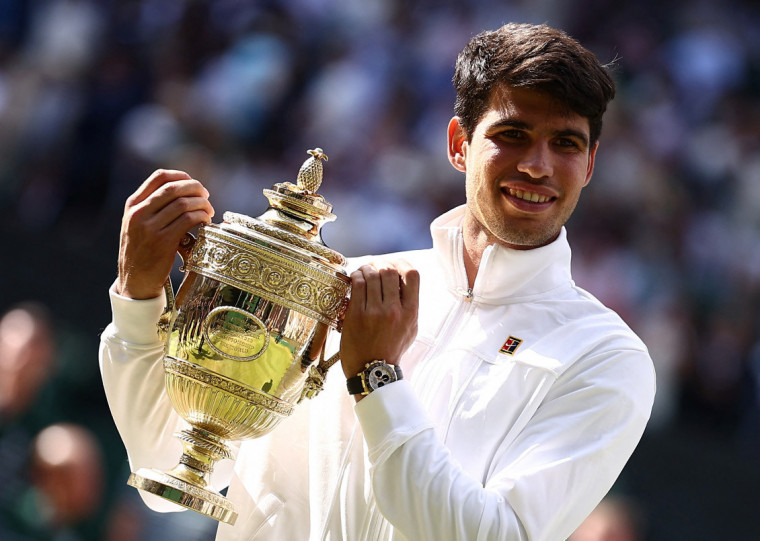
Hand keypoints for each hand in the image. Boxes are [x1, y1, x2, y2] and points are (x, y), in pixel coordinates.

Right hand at [116, 169, 214, 299]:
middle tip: (206, 196)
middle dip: (196, 189)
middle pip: (174, 188)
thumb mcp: (137, 225)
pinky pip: (188, 220)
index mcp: (133, 205)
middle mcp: (139, 213)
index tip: (193, 184)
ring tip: (209, 211)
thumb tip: (183, 192)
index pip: (159, 177)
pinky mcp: (163, 242)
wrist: (135, 281)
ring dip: (202, 204)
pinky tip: (205, 222)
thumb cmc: (141, 252)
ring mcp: (150, 227)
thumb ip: (152, 207)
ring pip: (183, 203)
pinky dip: (201, 217)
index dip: (182, 176)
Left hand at [339, 258, 419, 382]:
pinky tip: (355, 278)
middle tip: (375, 266)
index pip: (412, 274)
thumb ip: (410, 306)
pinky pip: (357, 284)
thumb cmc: (391, 348)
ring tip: (364, 271)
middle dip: (381, 264)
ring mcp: (375, 312)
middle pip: (389, 271)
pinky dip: (356, 275)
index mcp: (411, 312)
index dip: (402, 263)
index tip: (394, 264)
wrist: (372, 370)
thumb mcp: (411, 329)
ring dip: (367, 268)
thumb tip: (403, 282)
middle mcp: (394, 310)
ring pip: (372, 275)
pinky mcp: (357, 314)